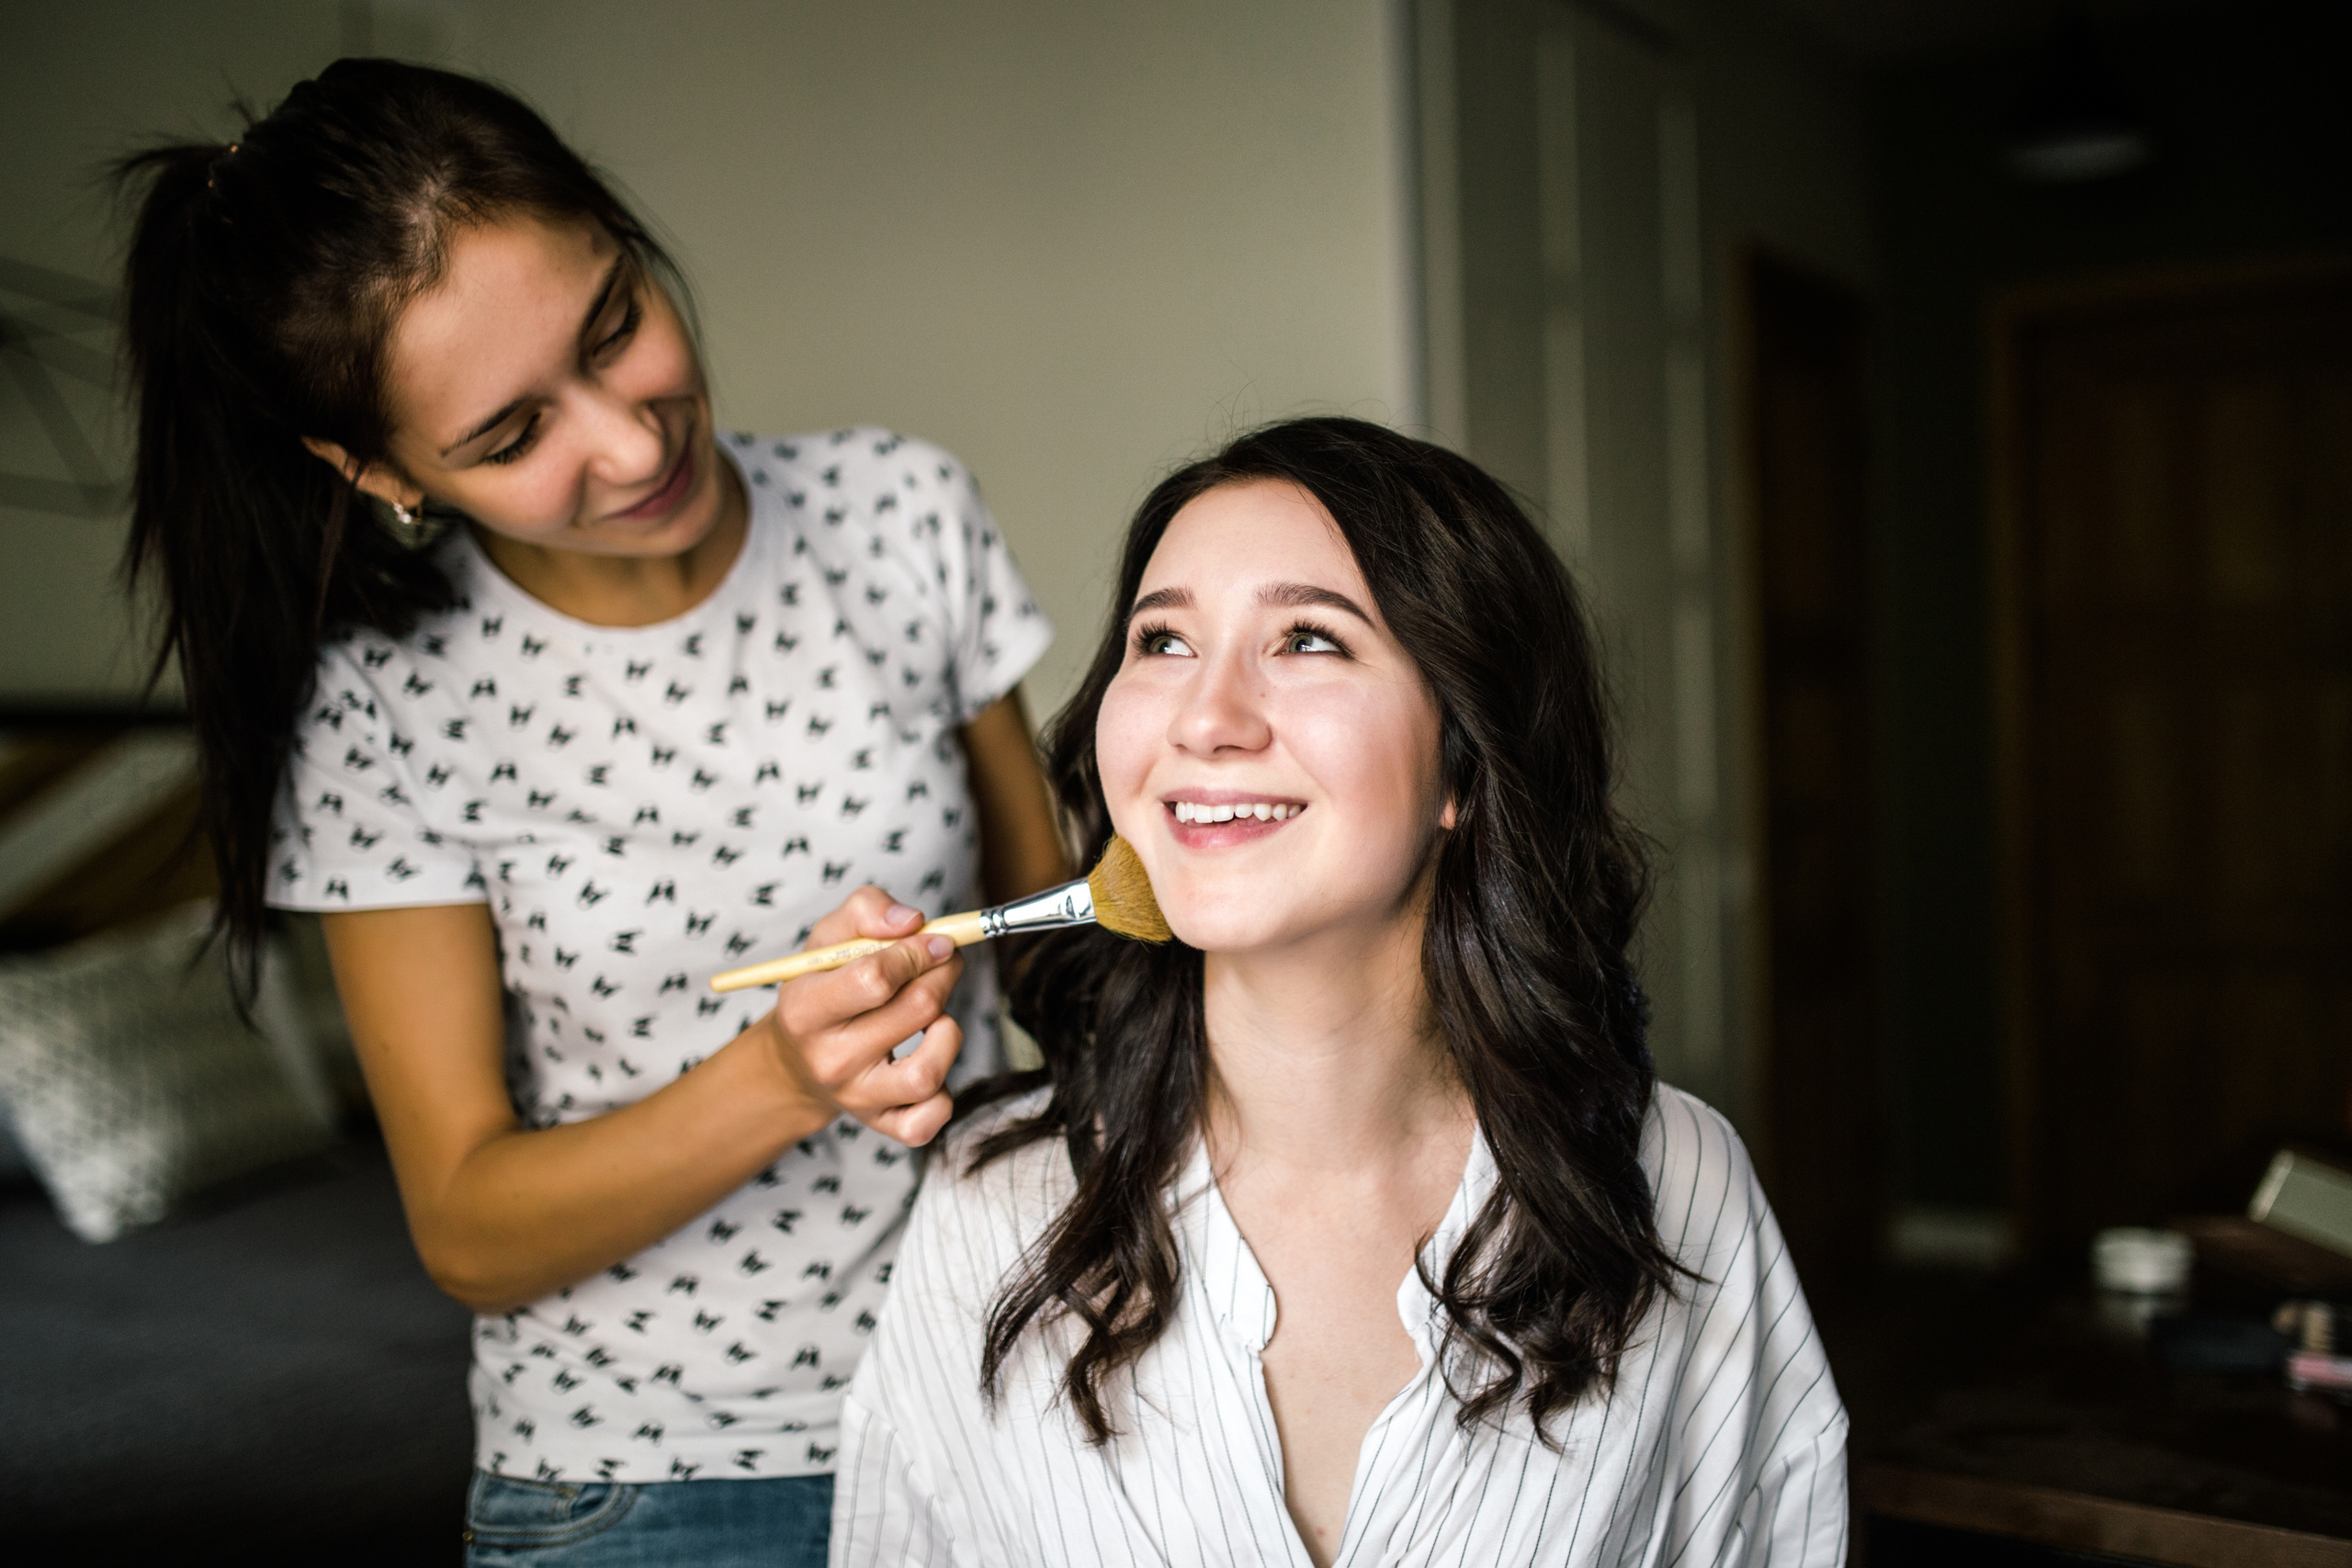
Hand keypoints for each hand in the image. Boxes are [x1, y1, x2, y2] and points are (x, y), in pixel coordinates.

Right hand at [763, 887, 965, 1145]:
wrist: (796, 1063)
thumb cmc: (821, 988)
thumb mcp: (827, 939)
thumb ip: (867, 910)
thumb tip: (913, 922)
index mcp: (806, 1009)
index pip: (873, 979)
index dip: (917, 951)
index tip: (935, 940)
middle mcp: (830, 1060)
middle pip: (915, 1011)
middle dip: (942, 974)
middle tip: (943, 962)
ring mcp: (858, 1098)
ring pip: (927, 1073)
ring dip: (948, 1032)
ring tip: (934, 1017)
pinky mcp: (883, 1124)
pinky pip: (932, 1118)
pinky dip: (945, 1094)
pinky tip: (930, 1061)